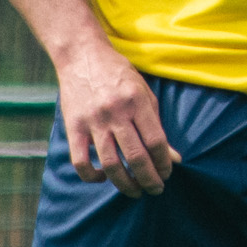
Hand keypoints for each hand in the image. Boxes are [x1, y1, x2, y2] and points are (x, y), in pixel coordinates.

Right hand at [56, 38, 177, 196]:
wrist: (82, 56)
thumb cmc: (118, 75)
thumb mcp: (144, 93)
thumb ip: (157, 125)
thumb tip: (174, 157)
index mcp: (137, 101)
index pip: (156, 141)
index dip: (164, 162)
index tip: (167, 173)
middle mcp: (115, 112)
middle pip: (136, 156)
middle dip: (149, 179)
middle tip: (156, 189)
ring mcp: (92, 121)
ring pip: (110, 163)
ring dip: (125, 183)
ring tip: (135, 190)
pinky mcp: (73, 127)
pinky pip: (80, 161)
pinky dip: (92, 176)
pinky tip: (103, 178)